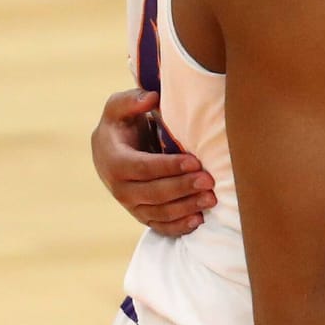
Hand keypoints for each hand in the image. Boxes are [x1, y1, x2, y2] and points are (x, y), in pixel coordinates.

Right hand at [92, 88, 215, 235]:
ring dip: (186, 208)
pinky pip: (160, 226)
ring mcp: (131, 205)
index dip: (169, 167)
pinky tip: (199, 220)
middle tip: (209, 181)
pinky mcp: (143, 215)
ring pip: (160, 212)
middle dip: (183, 188)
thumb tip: (151, 98)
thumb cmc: (121, 124)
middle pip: (154, 193)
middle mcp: (120, 188)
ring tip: (211, 199)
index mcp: (114, 161)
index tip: (194, 162)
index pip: (143, 168)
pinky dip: (179, 227)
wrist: (112, 151)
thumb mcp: (119, 107)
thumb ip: (131, 100)